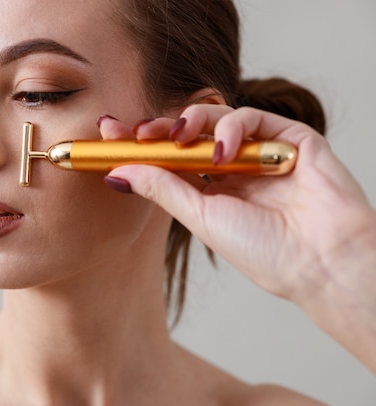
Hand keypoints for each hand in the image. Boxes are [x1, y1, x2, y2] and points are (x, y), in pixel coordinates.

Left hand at [100, 105, 375, 371]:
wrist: (321, 262)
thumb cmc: (265, 251)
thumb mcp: (202, 219)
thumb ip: (163, 190)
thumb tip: (118, 173)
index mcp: (208, 189)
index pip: (166, 157)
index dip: (138, 144)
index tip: (107, 134)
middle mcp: (231, 168)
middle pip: (186, 134)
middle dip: (158, 127)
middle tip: (136, 130)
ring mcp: (258, 152)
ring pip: (215, 119)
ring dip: (192, 121)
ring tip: (180, 136)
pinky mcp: (288, 138)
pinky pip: (251, 118)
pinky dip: (232, 127)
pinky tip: (224, 151)